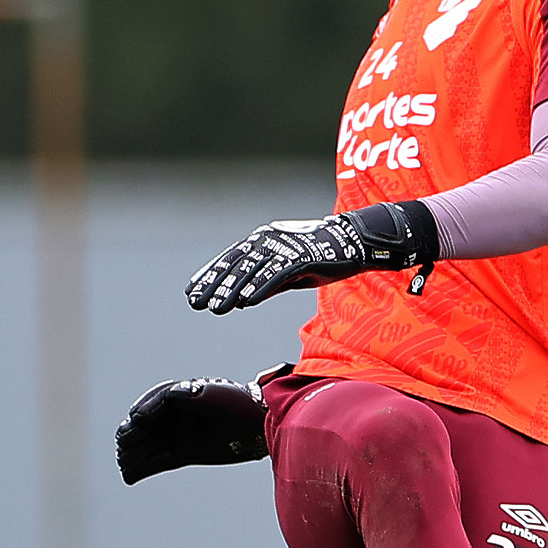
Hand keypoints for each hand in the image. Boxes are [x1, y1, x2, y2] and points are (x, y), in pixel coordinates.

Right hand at [116, 377, 267, 483]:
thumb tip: (176, 392)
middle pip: (148, 424)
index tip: (137, 419)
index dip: (146, 408)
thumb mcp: (221, 398)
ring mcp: (178, 434)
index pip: (158, 400)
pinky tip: (129, 476)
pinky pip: (159, 461)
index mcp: (183, 395)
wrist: (261, 426)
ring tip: (122, 463)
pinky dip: (144, 468)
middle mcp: (176, 414)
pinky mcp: (184, 452)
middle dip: (134, 433)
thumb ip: (197, 395)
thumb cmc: (242, 407)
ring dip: (133, 453)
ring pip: (149, 444)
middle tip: (123, 444)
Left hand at [187, 202, 434, 313]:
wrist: (354, 242)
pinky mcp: (302, 257)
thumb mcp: (289, 272)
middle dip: (214, 285)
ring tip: (217, 307)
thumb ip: (266, 282)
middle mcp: (269, 240)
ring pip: (252, 270)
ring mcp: (285, 247)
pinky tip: (246, 302)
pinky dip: (260, 287)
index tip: (193, 292)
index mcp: (263, 241)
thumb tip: (242, 298)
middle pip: (235, 265)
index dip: (210, 275)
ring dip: (232, 290)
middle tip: (196, 303)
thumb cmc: (321, 257)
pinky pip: (277, 274)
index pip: (230, 259)